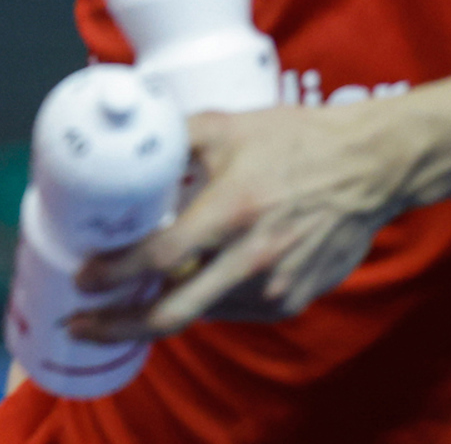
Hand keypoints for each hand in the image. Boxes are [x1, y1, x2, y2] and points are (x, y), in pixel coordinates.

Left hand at [68, 102, 413, 340]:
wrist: (370, 168)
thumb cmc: (297, 142)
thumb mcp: (225, 126)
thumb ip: (172, 137)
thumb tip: (125, 142)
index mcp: (232, 210)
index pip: (159, 256)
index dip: (114, 273)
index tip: (83, 278)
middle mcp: (253, 258)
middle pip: (172, 311)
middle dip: (117, 324)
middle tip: (80, 322)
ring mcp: (275, 286)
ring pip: (200, 315)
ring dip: (156, 314)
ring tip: (119, 306)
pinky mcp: (292, 300)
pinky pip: (231, 311)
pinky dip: (200, 305)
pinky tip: (177, 292)